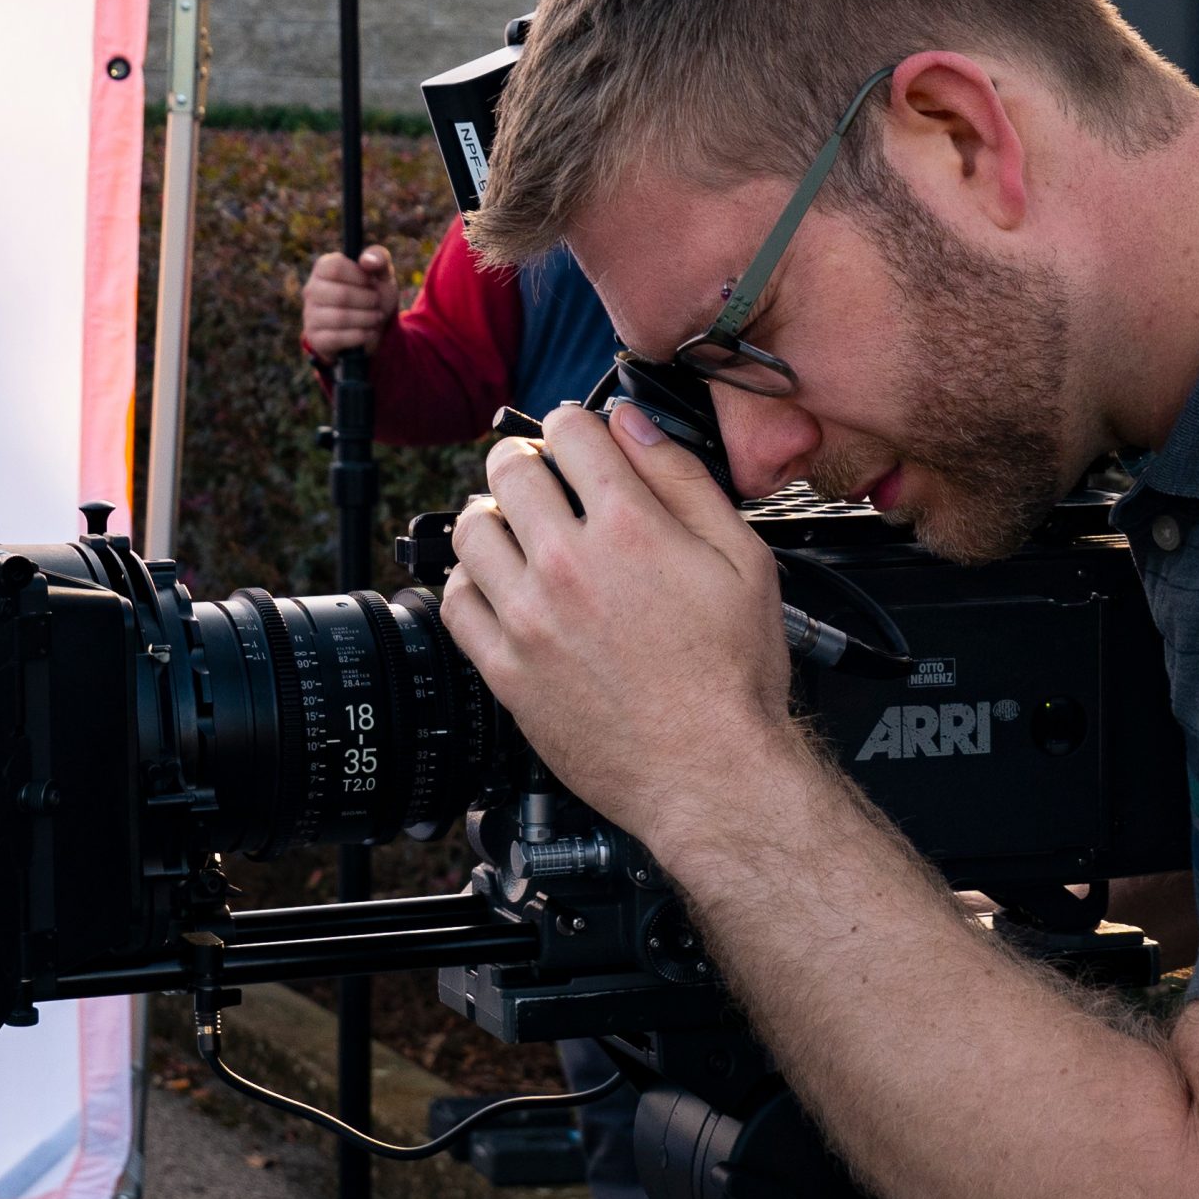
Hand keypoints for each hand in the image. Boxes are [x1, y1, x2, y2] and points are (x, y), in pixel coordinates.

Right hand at [302, 244, 399, 358]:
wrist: (372, 327)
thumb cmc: (373, 294)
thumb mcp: (382, 274)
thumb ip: (379, 259)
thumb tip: (367, 261)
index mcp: (323, 268)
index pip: (336, 267)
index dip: (360, 276)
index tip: (370, 282)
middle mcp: (311, 290)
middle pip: (341, 294)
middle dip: (368, 300)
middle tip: (376, 303)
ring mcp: (310, 315)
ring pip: (341, 318)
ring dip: (367, 319)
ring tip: (376, 317)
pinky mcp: (315, 338)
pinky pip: (338, 338)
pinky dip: (360, 336)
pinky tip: (368, 332)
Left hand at [438, 403, 800, 862]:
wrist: (711, 773)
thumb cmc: (734, 677)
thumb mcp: (742, 559)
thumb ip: (682, 480)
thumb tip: (634, 426)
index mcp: (628, 527)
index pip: (569, 431)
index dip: (577, 425)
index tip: (581, 439)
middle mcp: (566, 566)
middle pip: (508, 469)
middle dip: (527, 458)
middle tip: (545, 477)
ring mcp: (527, 619)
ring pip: (471, 530)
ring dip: (494, 516)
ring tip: (520, 530)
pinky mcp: (506, 670)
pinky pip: (455, 602)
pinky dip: (470, 581)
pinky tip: (501, 586)